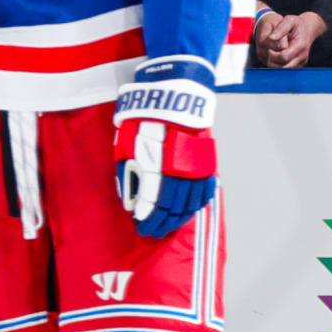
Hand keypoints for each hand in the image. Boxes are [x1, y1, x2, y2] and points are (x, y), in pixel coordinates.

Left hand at [113, 58, 218, 237]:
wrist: (172, 99)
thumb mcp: (124, 146)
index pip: (152, 203)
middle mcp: (178, 171)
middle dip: (161, 223)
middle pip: (172, 208)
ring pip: (190, 203)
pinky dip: (195, 205)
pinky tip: (186, 212)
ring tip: (168, 226)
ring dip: (178, 218)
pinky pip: (204, 192)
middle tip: (153, 233)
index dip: (147, 219)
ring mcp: (196, 168)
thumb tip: (131, 203)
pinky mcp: (207, 164)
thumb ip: (127, 175)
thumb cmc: (141, 122)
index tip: (141, 228)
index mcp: (154, 167)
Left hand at [255, 9, 326, 67]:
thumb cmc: (297, 24)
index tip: (269, 48)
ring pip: (283, 69)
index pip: (283, 57)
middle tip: (269, 51)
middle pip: (282, 66)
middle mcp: (302, 56)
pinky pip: (285, 69)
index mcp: (300, 46)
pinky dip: (278, 64)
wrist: (308, 29)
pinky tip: (277, 55)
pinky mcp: (298, 65)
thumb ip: (280, 28)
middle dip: (272, 60)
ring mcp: (301, 62)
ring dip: (274, 63)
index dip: (272, 54)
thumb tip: (271, 37)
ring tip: (273, 52)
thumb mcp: (289, 20)